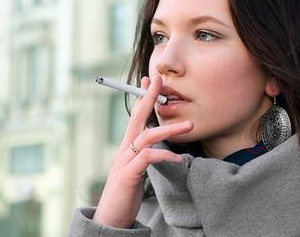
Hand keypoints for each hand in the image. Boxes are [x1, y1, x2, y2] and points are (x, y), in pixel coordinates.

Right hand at [92, 75, 193, 227]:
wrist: (110, 219)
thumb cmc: (124, 195)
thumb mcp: (135, 172)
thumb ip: (144, 158)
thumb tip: (156, 149)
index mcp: (126, 148)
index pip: (135, 118)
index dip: (143, 98)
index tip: (151, 81)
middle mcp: (124, 151)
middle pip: (137, 118)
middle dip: (148, 98)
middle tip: (160, 81)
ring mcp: (124, 162)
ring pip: (146, 136)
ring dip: (168, 129)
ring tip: (189, 126)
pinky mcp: (127, 176)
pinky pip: (147, 158)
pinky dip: (164, 155)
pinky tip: (178, 158)